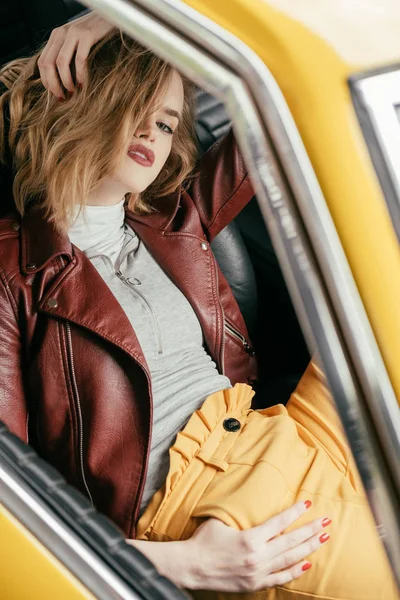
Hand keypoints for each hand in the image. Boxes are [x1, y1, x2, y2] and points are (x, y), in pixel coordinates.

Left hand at [38, 12, 114, 98]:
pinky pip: (79, 60)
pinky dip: (80, 75)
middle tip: (61, 97)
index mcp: (56, 36)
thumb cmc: (95, 33)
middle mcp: (61, 33)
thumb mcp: (76, 41)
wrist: (110, 16)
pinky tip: (83, 84)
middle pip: (48, 63)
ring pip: (61, 63)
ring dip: (65, 81)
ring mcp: (73, 33)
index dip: (46, 81)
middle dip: (53, 84)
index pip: (42, 61)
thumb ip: (67, 53)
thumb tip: (62, 79)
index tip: (54, 93)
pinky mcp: (87, 35)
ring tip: (72, 92)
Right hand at [128, 501, 330, 590]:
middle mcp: (257, 556)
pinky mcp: (254, 584)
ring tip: (323, 538)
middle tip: (326, 522)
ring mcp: (258, 572)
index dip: (295, 512)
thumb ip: (239, 514)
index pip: (279, 523)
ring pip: (290, 559)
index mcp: (250, 538)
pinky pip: (280, 578)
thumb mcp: (220, 520)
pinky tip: (306, 563)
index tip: (307, 504)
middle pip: (291, 541)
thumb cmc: (204, 540)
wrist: (192, 567)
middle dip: (311, 530)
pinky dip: (294, 571)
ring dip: (308, 548)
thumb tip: (251, 499)